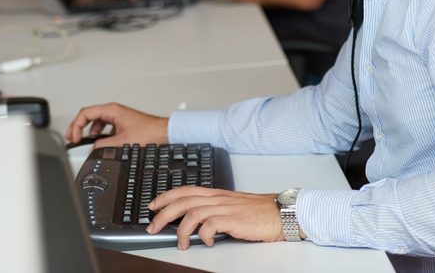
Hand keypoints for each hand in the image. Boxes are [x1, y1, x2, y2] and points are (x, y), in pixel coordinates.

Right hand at [64, 102, 167, 147]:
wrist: (164, 133)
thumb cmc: (150, 132)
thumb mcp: (122, 142)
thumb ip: (104, 145)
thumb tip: (93, 149)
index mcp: (111, 110)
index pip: (85, 113)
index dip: (76, 126)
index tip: (75, 137)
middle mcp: (114, 111)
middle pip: (89, 116)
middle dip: (78, 127)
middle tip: (72, 137)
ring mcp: (118, 117)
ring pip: (97, 122)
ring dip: (89, 131)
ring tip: (84, 141)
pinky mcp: (122, 124)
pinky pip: (105, 127)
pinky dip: (99, 134)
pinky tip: (100, 142)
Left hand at [147, 187, 281, 248]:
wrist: (281, 212)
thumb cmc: (260, 212)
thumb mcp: (232, 207)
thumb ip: (215, 210)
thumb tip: (197, 222)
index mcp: (217, 194)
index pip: (185, 190)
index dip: (166, 196)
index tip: (153, 205)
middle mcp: (218, 198)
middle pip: (183, 201)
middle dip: (163, 214)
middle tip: (153, 226)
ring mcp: (225, 207)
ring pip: (192, 212)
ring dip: (181, 229)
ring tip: (181, 243)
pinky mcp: (233, 219)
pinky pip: (210, 224)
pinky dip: (204, 235)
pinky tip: (207, 242)